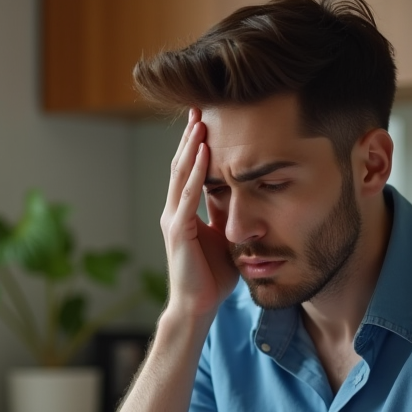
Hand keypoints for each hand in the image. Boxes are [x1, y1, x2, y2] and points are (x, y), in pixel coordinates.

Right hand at [160, 109, 239, 320]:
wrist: (198, 306)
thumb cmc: (211, 276)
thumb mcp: (223, 236)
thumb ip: (223, 213)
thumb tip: (238, 192)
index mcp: (183, 212)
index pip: (189, 170)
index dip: (195, 143)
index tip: (205, 117)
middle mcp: (174, 211)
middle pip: (181, 164)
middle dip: (190, 135)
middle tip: (198, 105)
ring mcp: (173, 220)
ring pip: (181, 174)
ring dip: (190, 146)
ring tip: (200, 120)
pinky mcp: (178, 231)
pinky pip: (187, 195)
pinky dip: (196, 172)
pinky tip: (203, 153)